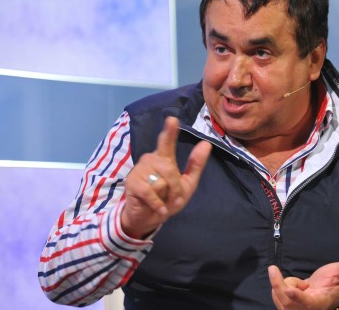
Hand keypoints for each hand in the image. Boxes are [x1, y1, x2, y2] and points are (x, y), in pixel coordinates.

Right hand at [121, 116, 211, 237]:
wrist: (149, 219)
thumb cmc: (168, 198)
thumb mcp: (187, 184)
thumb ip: (195, 165)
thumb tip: (206, 144)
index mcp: (164, 157)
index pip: (166, 141)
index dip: (169, 131)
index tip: (172, 120)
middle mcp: (150, 159)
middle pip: (169, 169)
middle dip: (176, 187)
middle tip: (175, 198)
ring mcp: (139, 170)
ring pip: (160, 182)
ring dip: (166, 197)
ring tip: (161, 201)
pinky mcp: (132, 183)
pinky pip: (151, 192)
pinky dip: (158, 204)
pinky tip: (158, 207)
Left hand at [269, 262, 338, 309]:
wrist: (325, 290)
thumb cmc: (334, 282)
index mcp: (320, 303)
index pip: (307, 303)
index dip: (297, 296)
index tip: (288, 289)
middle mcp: (306, 309)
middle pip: (287, 302)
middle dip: (278, 284)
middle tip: (273, 268)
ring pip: (279, 298)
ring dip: (283, 283)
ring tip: (300, 283)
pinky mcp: (286, 307)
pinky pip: (277, 296)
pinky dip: (280, 286)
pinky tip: (292, 287)